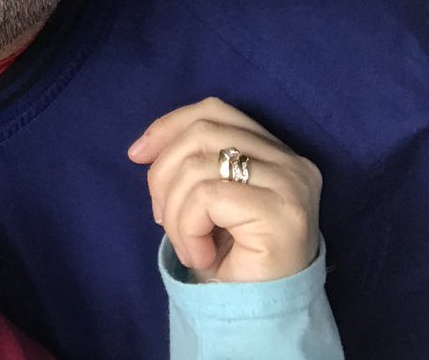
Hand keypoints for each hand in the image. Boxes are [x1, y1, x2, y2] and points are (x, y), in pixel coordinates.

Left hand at [128, 97, 320, 283]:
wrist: (259, 317)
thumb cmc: (231, 260)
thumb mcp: (204, 200)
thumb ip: (190, 164)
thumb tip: (142, 150)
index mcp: (276, 152)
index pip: (214, 112)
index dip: (168, 126)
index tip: (136, 155)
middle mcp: (293, 162)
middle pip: (202, 133)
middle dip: (163, 174)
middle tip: (159, 216)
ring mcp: (292, 185)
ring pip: (198, 167)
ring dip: (174, 212)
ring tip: (188, 246)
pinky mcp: (283, 212)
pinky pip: (207, 198)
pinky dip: (188, 229)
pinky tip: (200, 256)